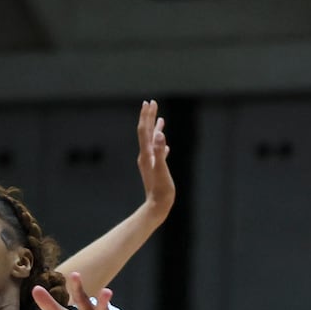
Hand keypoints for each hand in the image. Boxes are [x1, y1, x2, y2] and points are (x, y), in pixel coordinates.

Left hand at [136, 100, 174, 215]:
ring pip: (152, 141)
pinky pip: (158, 152)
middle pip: (146, 133)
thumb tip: (160, 134)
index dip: (147, 116)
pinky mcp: (155, 169)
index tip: (149, 102)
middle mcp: (146, 156)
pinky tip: (166, 144)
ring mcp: (150, 162)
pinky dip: (161, 144)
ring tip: (159, 118)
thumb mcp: (162, 170)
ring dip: (155, 128)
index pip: (145, 130)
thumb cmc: (161, 190)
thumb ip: (160, 152)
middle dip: (149, 117)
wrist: (157, 207)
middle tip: (151, 103)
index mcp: (147, 154)